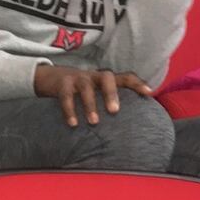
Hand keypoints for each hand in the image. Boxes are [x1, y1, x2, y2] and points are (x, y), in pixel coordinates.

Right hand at [33, 65, 153, 126]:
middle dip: (111, 93)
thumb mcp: (95, 91)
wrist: (50, 77)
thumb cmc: (79, 91)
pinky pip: (66, 97)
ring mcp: (77, 78)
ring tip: (94, 122)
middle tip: (114, 111)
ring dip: (90, 105)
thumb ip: (109, 101)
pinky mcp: (62, 84)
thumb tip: (128, 124)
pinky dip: (70, 110)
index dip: (137, 83)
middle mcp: (93, 76)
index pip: (125, 77)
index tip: (149, 93)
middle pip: (107, 78)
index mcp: (105, 79)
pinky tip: (73, 123)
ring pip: (86, 88)